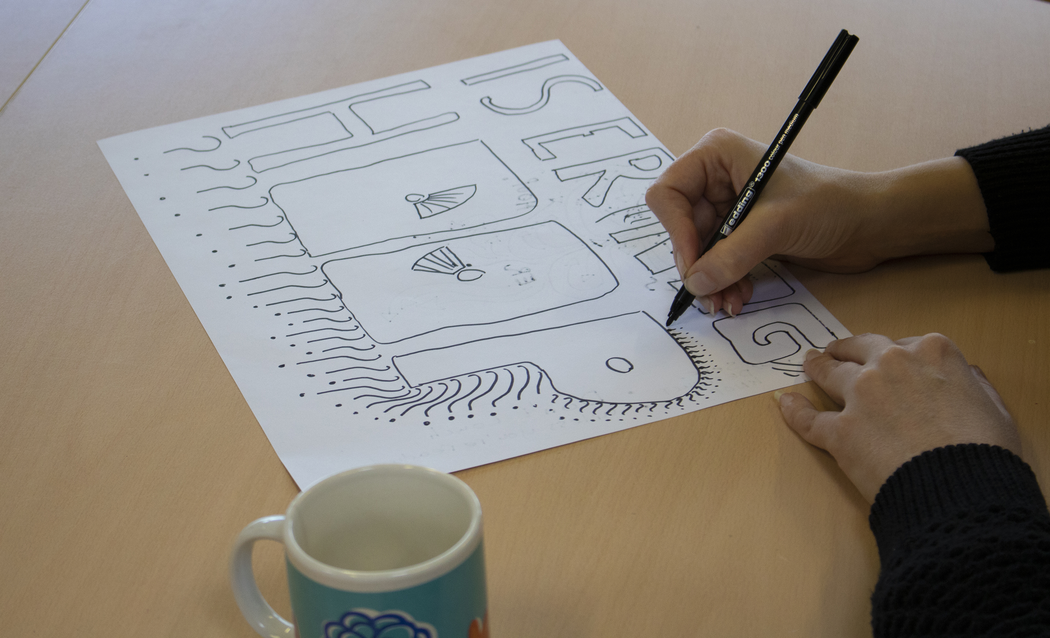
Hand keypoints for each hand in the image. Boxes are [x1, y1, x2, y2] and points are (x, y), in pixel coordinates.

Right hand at [645, 128, 991, 315]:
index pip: (668, 194)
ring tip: (727, 303)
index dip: (676, 232)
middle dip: (695, 264)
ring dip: (710, 279)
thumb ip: (732, 255)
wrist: (869, 224)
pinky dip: (723, 281)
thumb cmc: (830, 203)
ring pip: (696, 250)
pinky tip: (739, 296)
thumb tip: (695, 283)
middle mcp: (714, 179)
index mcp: (715, 156)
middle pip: (679, 227)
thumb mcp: (776, 226)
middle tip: (708, 297)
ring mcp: (726, 206)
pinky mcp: (739, 232)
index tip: (693, 266)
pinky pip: (715, 261)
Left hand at [778, 333, 1021, 503]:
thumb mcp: (994, 409)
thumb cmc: (984, 452)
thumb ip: (974, 387)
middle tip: (836, 351)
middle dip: (847, 349)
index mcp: (932, 353)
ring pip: (829, 373)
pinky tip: (786, 404)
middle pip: (861, 349)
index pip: (906, 345)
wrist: (960, 487)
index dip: (898, 356)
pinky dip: (794, 411)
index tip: (893, 362)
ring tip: (809, 364)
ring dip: (817, 366)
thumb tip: (968, 378)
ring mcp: (861, 396)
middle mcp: (891, 365)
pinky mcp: (840, 431)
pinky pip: (809, 419)